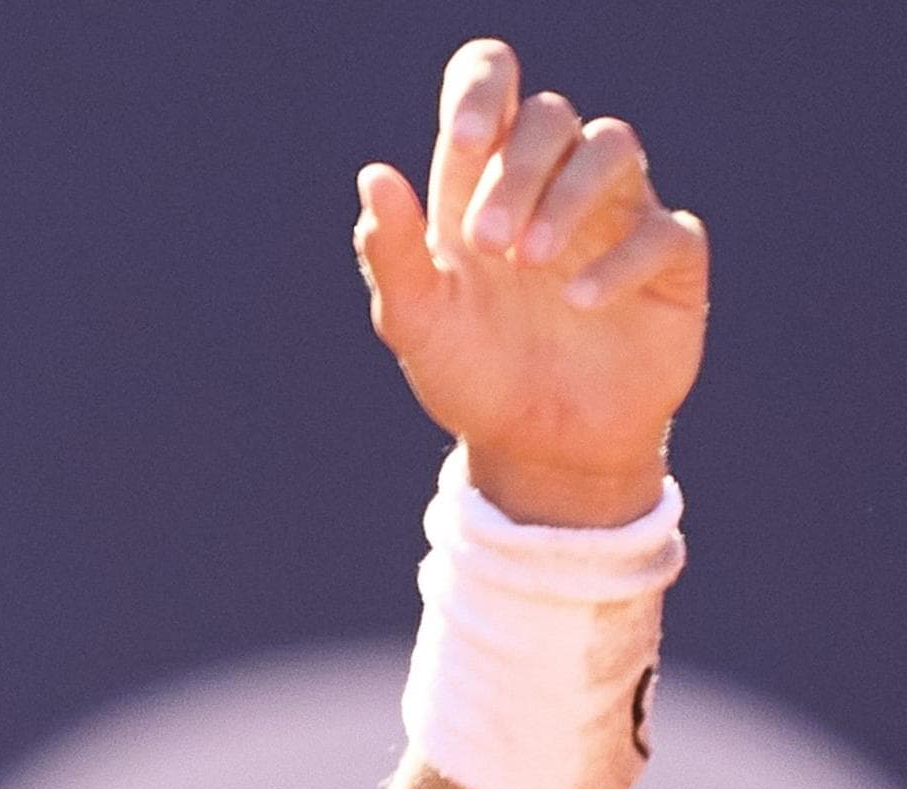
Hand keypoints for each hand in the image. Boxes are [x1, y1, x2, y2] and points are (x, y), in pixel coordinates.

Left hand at [355, 38, 707, 526]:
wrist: (536, 449)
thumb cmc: (472, 373)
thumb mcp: (415, 323)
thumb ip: (392, 253)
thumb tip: (374, 176)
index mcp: (482, 184)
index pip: (491, 85)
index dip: (484, 88)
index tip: (467, 142)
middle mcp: (551, 185)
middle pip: (552, 117)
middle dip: (518, 170)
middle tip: (486, 245)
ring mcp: (616, 216)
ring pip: (613, 146)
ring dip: (569, 195)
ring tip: (529, 260)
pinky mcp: (668, 261)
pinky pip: (661, 231)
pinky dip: (618, 261)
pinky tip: (579, 304)